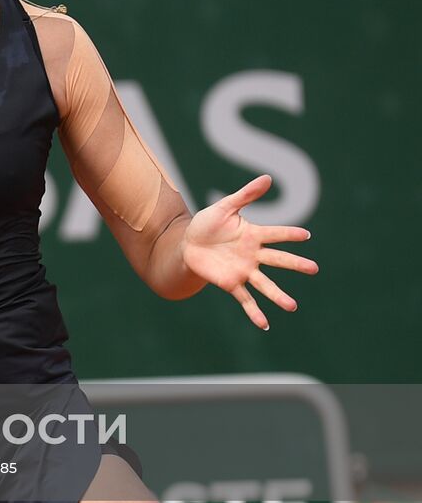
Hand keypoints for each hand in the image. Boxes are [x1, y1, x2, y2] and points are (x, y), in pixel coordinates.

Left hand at [182, 175, 318, 329]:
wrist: (187, 244)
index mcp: (254, 234)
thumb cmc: (207, 224)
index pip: (276, 234)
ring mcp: (244, 270)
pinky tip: (265, 324)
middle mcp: (253, 254)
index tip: (306, 235)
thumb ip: (246, 195)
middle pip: (278, 260)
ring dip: (278, 295)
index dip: (290, 234)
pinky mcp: (230, 283)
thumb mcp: (225, 207)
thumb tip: (268, 178)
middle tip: (314, 269)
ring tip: (292, 306)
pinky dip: (254, 312)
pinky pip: (245, 299)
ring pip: (265, 284)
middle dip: (295, 264)